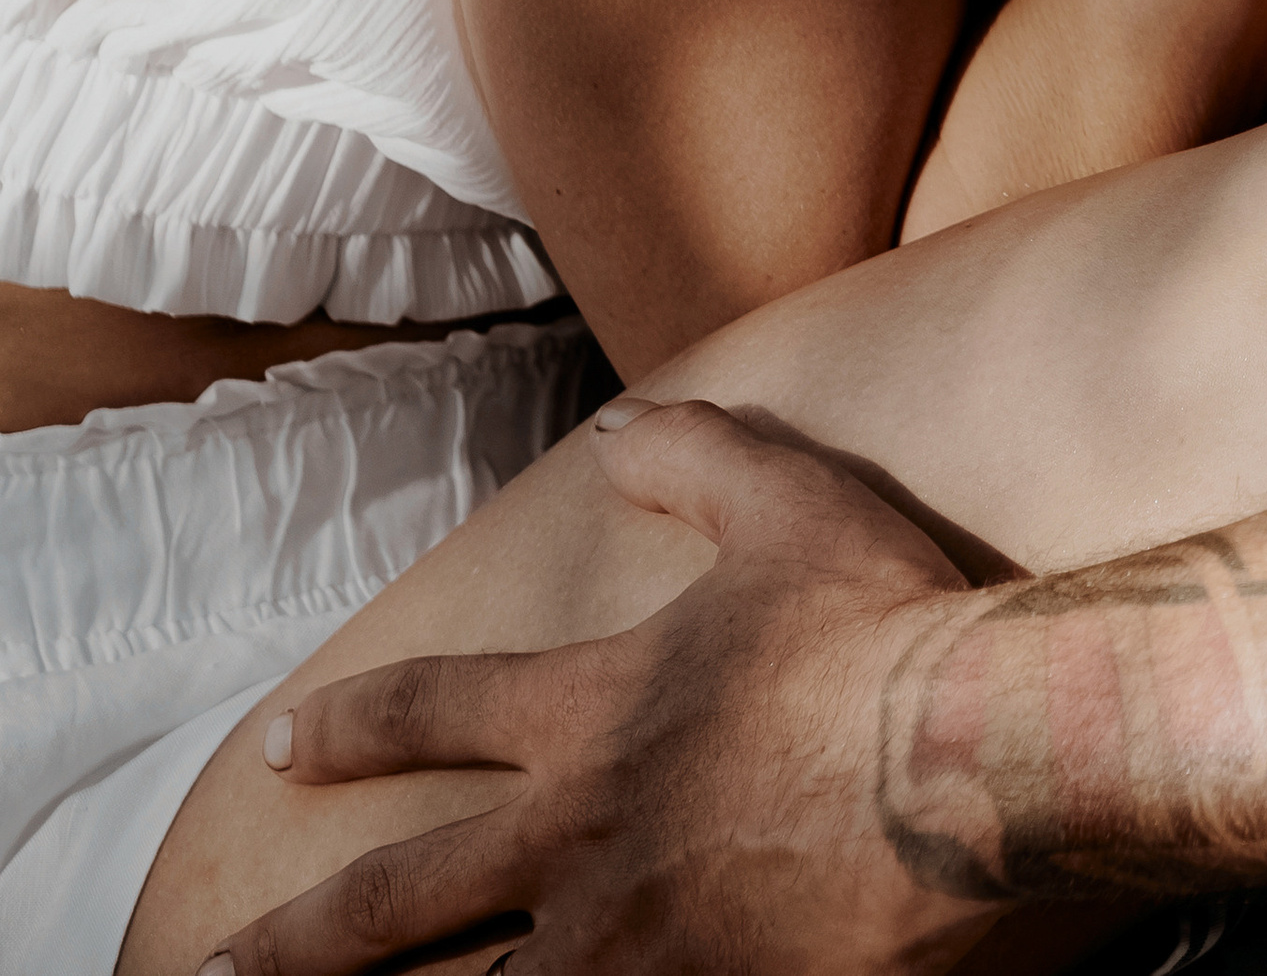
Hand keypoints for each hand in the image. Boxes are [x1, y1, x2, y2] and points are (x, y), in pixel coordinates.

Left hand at [199, 398, 998, 975]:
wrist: (969, 750)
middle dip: (295, 938)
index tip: (286, 746)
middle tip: (217, 965)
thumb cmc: (879, 620)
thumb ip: (691, 456)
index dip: (351, 725)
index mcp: (589, 710)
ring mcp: (629, 938)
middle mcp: (577, 834)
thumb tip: (620, 425)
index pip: (433, 708)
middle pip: (395, 899)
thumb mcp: (784, 500)